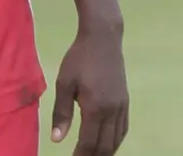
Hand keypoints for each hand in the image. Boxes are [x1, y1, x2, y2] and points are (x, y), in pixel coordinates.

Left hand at [51, 27, 128, 155]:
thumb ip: (61, 113)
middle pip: (105, 146)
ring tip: (92, 155)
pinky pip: (123, 129)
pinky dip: (115, 141)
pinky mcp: (125, 102)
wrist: (103, 39)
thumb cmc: (79, 59)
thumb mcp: (64, 83)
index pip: (89, 142)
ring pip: (117, 140)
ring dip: (105, 151)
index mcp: (96, 108)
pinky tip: (107, 143)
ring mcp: (122, 107)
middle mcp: (112, 112)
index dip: (81, 155)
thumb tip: (57, 140)